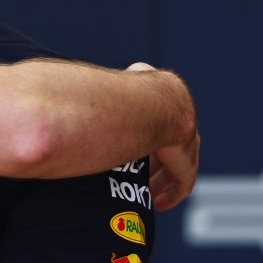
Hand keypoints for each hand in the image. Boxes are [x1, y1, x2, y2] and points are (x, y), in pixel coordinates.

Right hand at [125, 61, 199, 209]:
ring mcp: (187, 146)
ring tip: (145, 192)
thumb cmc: (133, 87)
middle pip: (170, 148)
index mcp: (170, 104)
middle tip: (139, 175)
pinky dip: (171, 195)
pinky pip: (181, 185)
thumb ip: (122, 83)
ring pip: (175, 169)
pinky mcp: (185, 164)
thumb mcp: (129, 77)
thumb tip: (95, 81)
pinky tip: (159, 204)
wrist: (151, 103)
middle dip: (154, 163)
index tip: (135, 147)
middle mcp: (182, 125)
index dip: (148, 136)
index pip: (162, 122)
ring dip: (159, 181)